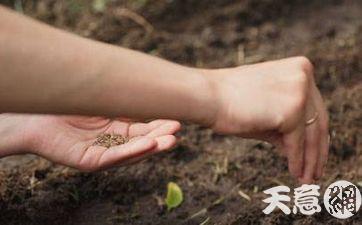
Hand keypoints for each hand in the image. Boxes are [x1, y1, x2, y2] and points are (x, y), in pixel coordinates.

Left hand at [0, 114, 179, 170]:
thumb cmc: (68, 101)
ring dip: (152, 146)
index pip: (144, 128)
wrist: (34, 111)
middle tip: (178, 128)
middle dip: (161, 136)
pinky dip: (131, 152)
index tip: (177, 117)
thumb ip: (123, 96)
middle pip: (142, 141)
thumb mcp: (102, 97)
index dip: (160, 124)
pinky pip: (113, 157)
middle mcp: (113, 141)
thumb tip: (150, 80)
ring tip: (170, 140)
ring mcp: (103, 152)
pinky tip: (148, 145)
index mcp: (118, 127)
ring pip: (132, 151)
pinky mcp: (90, 161)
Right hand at [207, 57, 328, 182]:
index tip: (316, 153)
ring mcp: (299, 91)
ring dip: (310, 160)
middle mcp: (304, 75)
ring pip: (312, 134)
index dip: (317, 134)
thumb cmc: (230, 103)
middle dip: (317, 151)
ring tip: (306, 178)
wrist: (207, 97)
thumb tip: (301, 152)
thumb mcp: (266, 111)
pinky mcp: (291, 110)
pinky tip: (295, 172)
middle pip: (319, 121)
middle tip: (315, 172)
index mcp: (299, 68)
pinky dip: (297, 160)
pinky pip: (297, 142)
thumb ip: (287, 127)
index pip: (315, 108)